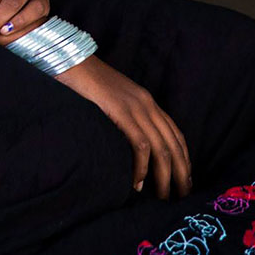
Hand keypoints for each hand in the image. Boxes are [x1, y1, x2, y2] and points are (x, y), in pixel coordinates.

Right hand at [56, 55, 191, 199]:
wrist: (69, 58)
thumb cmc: (84, 80)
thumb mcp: (111, 98)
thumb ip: (122, 116)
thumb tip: (125, 145)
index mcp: (145, 100)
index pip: (175, 133)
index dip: (184, 158)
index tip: (185, 178)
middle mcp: (146, 103)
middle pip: (174, 144)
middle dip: (182, 173)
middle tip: (182, 196)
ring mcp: (134, 106)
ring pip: (161, 148)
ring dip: (164, 176)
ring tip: (162, 196)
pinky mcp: (120, 111)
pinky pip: (140, 144)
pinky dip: (142, 167)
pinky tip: (138, 182)